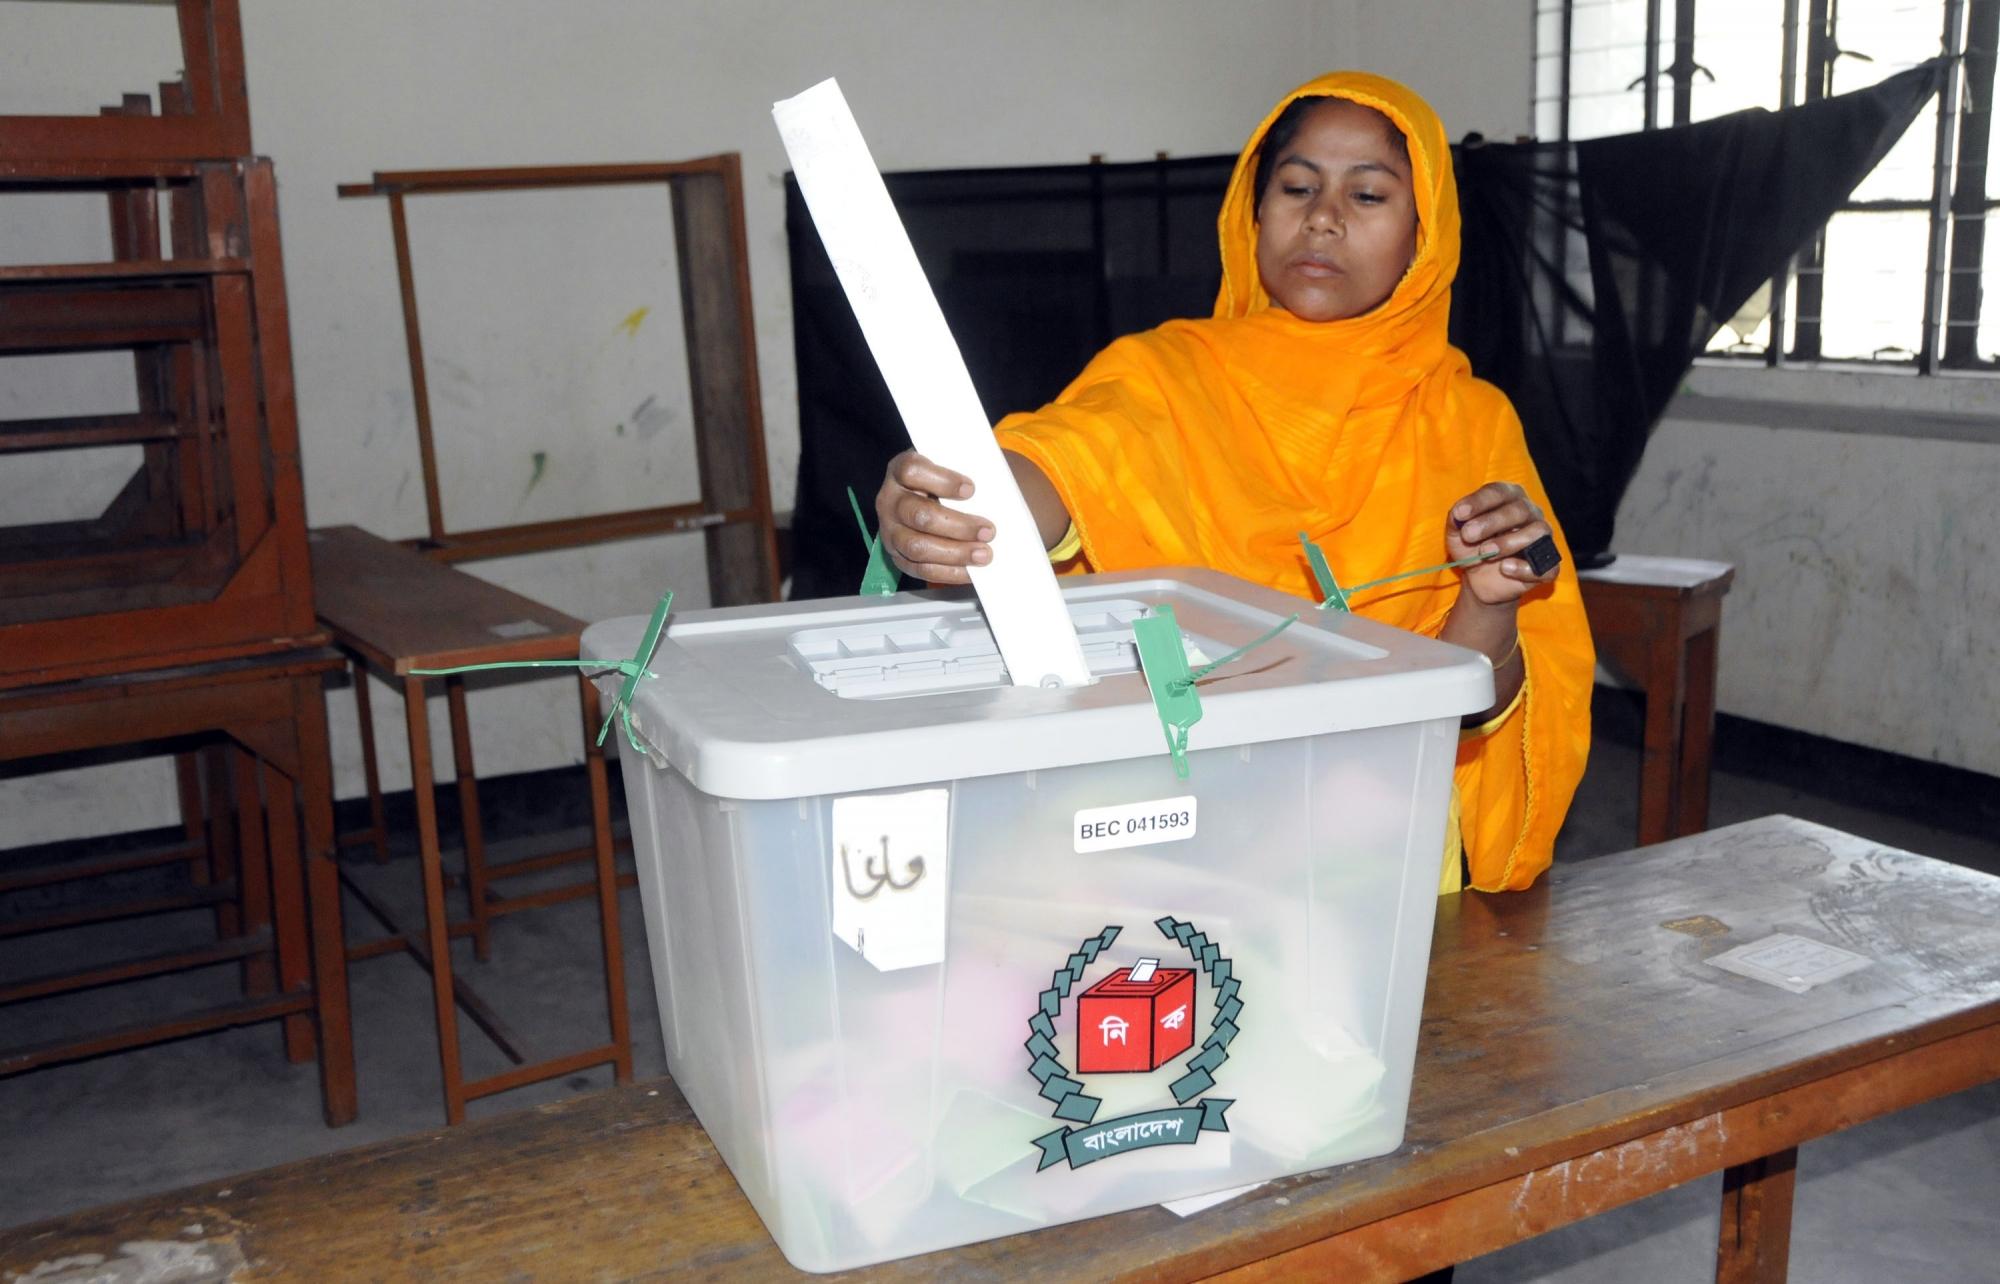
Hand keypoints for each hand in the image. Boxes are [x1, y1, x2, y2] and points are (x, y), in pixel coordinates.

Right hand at [875, 450, 993, 584]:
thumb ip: (970, 473)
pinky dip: (948, 572)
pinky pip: (920, 569)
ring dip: (955, 553)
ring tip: (984, 554)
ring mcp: (890, 530)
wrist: (930, 501)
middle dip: (958, 526)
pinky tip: (970, 570)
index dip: (942, 481)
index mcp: (900, 470)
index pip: (912, 471)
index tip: (971, 490)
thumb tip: (1003, 493)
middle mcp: (890, 500)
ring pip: (917, 546)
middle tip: (988, 531)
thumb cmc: (948, 483)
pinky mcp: (897, 556)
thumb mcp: (953, 468)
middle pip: (919, 514)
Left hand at [1445, 482, 1557, 607]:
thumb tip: (1458, 514)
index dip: (1480, 501)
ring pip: (1538, 532)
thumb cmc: (1472, 547)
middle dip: (1492, 522)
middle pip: (1519, 509)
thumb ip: (1456, 521)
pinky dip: (1525, 567)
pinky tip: (1505, 568)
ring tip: (1485, 552)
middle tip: (1468, 535)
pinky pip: (1548, 564)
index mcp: (1509, 498)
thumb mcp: (1457, 534)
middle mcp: (1531, 513)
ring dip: (1508, 542)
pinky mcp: (1549, 566)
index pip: (1499, 491)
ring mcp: (1543, 538)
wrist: (1480, 579)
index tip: (1460, 513)